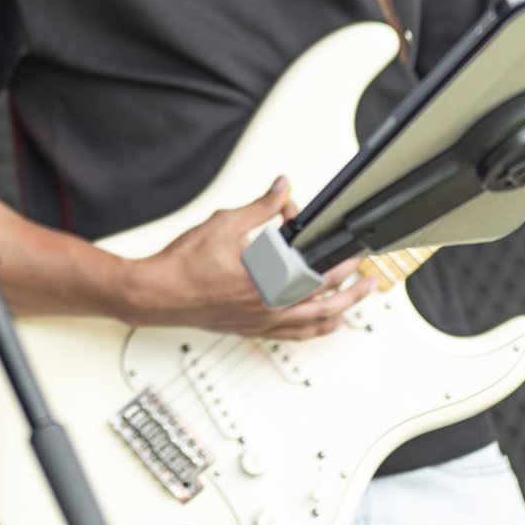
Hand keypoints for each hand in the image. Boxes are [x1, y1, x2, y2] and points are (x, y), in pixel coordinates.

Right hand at [117, 176, 373, 338]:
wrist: (157, 294)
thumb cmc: (184, 266)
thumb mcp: (225, 223)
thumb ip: (260, 207)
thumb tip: (281, 189)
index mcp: (269, 280)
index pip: (317, 270)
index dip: (337, 257)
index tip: (351, 249)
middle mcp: (270, 305)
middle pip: (325, 300)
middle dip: (351, 288)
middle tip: (367, 279)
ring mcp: (262, 321)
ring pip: (314, 323)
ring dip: (340, 312)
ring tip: (356, 304)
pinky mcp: (252, 329)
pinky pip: (293, 336)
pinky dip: (314, 331)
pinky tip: (322, 327)